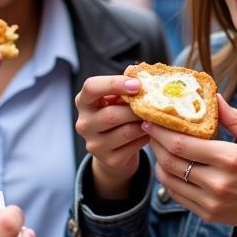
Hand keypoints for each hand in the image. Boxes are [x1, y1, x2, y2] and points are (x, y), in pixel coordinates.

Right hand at [74, 75, 149, 196]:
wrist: (114, 151)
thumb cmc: (118, 115)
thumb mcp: (116, 100)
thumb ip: (126, 88)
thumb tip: (145, 76)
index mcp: (84, 102)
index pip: (91, 87)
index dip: (114, 83)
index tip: (137, 85)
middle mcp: (84, 123)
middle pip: (111, 114)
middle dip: (136, 109)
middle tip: (153, 105)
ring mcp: (94, 144)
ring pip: (125, 131)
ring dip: (143, 123)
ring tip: (153, 118)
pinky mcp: (109, 160)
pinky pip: (133, 146)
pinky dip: (146, 137)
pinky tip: (150, 133)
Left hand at [145, 94, 236, 236]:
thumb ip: (234, 118)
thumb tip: (213, 96)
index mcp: (229, 159)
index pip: (181, 144)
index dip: (161, 130)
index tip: (151, 118)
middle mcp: (216, 182)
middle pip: (170, 161)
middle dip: (155, 143)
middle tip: (149, 128)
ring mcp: (210, 201)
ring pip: (169, 180)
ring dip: (158, 161)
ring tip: (157, 146)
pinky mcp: (207, 214)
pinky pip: (177, 195)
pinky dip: (168, 179)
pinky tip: (169, 166)